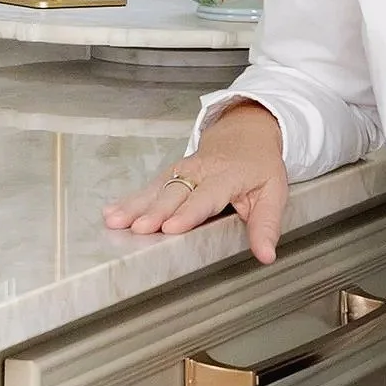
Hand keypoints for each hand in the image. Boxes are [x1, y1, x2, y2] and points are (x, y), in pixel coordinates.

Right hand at [104, 101, 289, 264]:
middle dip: (154, 212)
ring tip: (115, 221)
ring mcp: (181, 170)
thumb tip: (266, 255)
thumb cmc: (259, 165)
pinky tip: (111, 211)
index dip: (187, 213)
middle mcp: (199, 171)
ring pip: (156, 189)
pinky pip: (148, 187)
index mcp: (226, 177)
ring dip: (134, 206)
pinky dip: (129, 200)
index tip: (171, 228)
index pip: (204, 197)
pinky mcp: (169, 174)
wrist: (245, 131)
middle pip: (174, 194)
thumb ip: (266, 225)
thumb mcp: (274, 193)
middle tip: (137, 228)